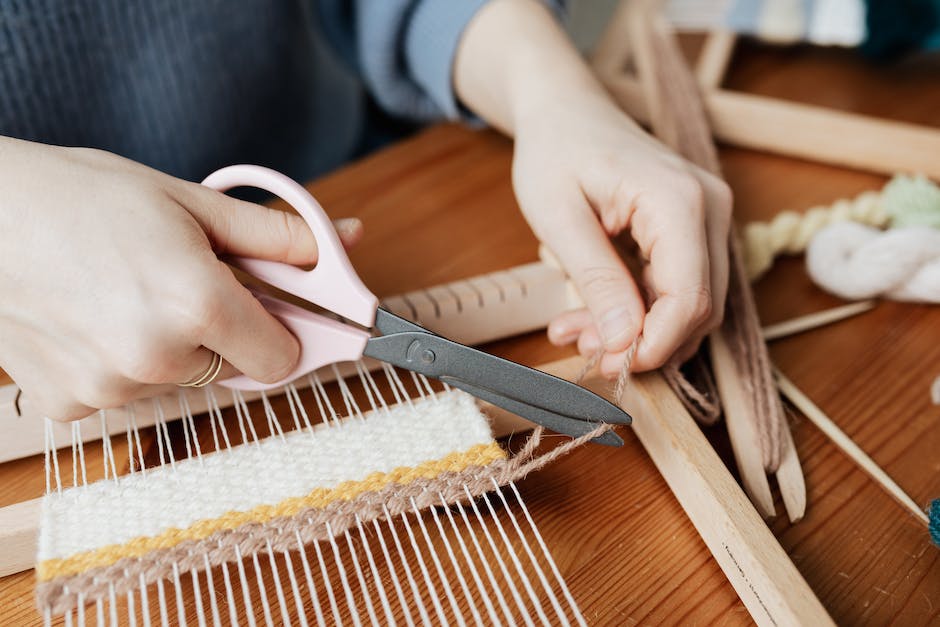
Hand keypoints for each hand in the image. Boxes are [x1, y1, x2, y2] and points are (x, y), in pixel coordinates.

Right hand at [0, 138, 361, 419]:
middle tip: (185, 283)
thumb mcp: (192, 203)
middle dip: (225, 333)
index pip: (284, 361)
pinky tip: (93, 318)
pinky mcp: (70, 404)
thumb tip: (349, 240)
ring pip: (180, 380)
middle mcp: (158, 358)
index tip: (271, 311)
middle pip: (234, 370)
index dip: (282, 334)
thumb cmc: (82, 196)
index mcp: (199, 305)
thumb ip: (278, 235)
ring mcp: (111, 388)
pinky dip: (122, 362)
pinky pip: (126, 392)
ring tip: (128, 292)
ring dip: (172, 347)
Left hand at [514, 96, 731, 375]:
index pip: (690, 297)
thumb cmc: (556, 150)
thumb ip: (597, 280)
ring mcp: (708, 217)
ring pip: (690, 303)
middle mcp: (709, 208)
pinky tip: (592, 312)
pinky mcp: (694, 229)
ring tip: (576, 327)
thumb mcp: (560, 218)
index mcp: (678, 200)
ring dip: (639, 330)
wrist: (565, 109)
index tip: (608, 364)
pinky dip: (640, 309)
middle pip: (698, 307)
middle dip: (642, 341)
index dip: (654, 344)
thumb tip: (624, 341)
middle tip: (581, 345)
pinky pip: (679, 285)